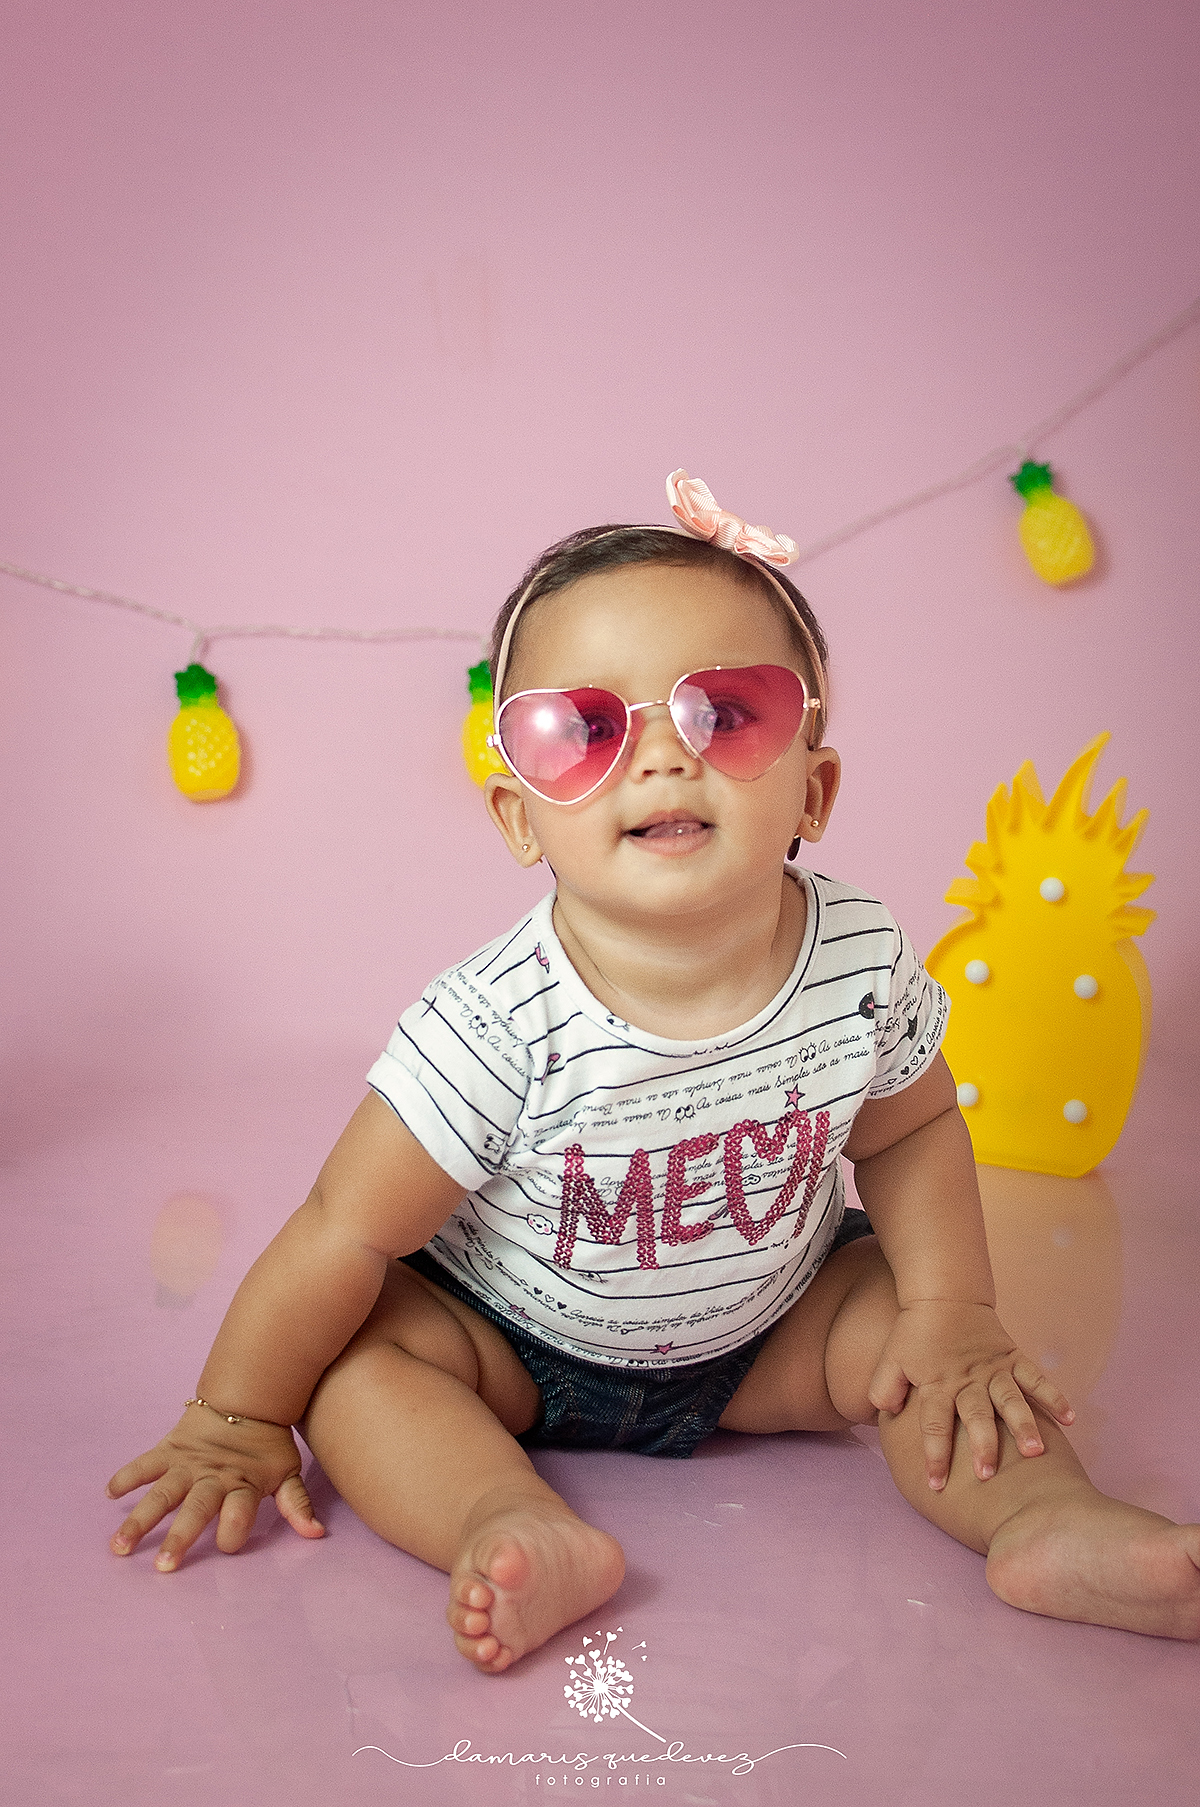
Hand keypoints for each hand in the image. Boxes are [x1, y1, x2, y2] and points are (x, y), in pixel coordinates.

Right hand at [107, 1408, 324, 1569]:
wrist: (250, 1395)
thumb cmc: (268, 1444)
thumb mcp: (287, 1472)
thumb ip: (296, 1504)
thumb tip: (317, 1533)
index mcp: (243, 1485)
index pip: (238, 1514)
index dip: (235, 1529)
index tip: (226, 1546)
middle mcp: (213, 1477)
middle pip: (196, 1510)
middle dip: (180, 1537)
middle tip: (164, 1566)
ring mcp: (188, 1464)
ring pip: (162, 1493)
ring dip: (140, 1519)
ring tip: (120, 1546)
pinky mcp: (170, 1449)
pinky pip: (145, 1463)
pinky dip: (127, 1476)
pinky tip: (110, 1494)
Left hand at [867, 1300, 1074, 1490]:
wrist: (945, 1294)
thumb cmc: (915, 1334)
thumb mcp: (891, 1360)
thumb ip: (884, 1388)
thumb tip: (885, 1416)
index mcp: (937, 1383)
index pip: (932, 1423)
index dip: (934, 1454)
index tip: (936, 1484)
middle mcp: (967, 1379)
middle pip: (975, 1415)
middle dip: (981, 1445)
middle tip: (987, 1474)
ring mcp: (993, 1369)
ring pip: (1010, 1399)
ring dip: (1023, 1425)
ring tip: (1035, 1452)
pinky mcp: (1013, 1357)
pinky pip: (1036, 1377)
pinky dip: (1053, 1396)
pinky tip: (1069, 1419)